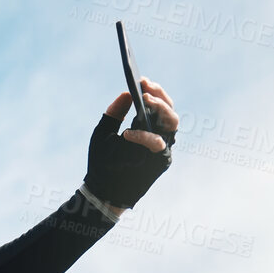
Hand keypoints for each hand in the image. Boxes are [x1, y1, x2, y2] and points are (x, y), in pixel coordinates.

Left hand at [84, 79, 178, 212]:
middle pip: (169, 109)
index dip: (153, 91)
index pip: (158, 104)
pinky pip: (159, 145)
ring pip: (172, 122)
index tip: (142, 80)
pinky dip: (145, 137)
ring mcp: (162, 149)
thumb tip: (127, 93)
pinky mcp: (161, 162)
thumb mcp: (103, 133)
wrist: (101, 192)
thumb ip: (114, 113)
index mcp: (147, 126)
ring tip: (144, 101)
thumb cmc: (102, 163)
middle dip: (159, 95)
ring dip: (160, 108)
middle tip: (145, 87)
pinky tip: (129, 133)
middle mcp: (159, 135)